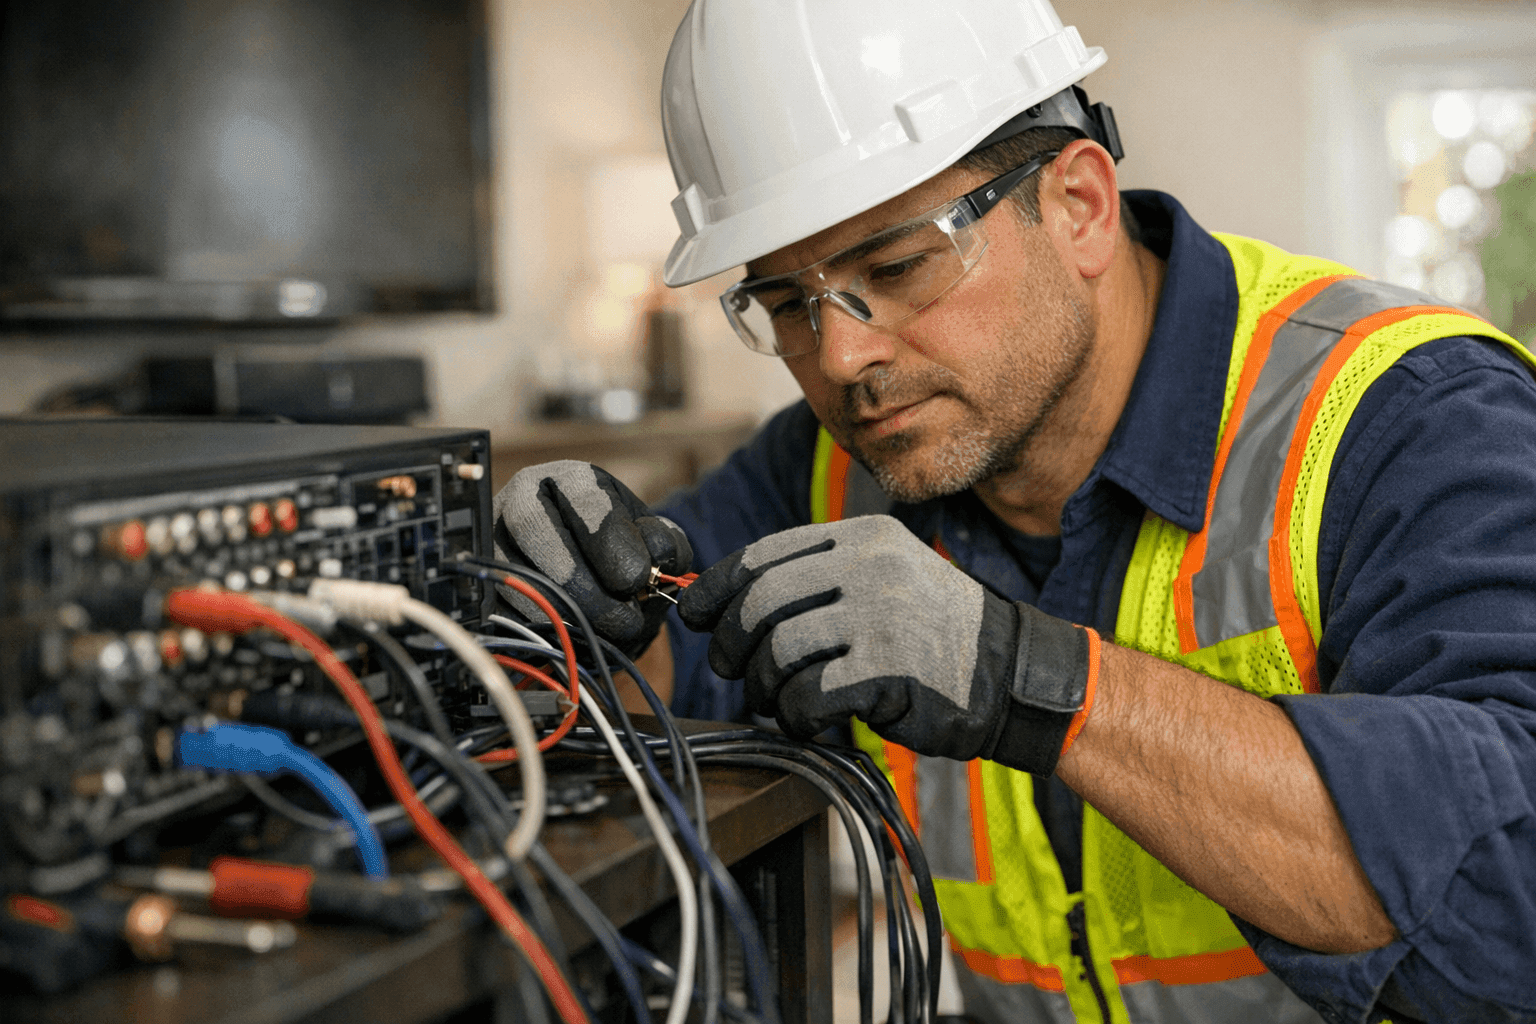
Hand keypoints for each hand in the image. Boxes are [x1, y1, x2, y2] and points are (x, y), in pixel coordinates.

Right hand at [493, 461, 691, 655]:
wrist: (593, 578)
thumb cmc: (623, 552)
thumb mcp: (652, 538)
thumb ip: (666, 544)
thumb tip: (655, 560)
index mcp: (567, 479)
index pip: (581, 498)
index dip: (611, 542)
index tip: (637, 579)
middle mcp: (519, 502)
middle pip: (536, 532)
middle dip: (586, 586)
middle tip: (624, 620)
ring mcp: (493, 544)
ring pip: (518, 578)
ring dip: (568, 616)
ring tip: (609, 634)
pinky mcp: (483, 586)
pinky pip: (504, 613)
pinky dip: (546, 635)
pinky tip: (578, 639)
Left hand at [677, 516, 1096, 773]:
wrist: (1012, 674)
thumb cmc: (935, 633)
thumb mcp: (885, 578)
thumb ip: (818, 580)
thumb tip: (728, 599)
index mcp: (862, 539)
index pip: (764, 555)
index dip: (717, 588)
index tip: (694, 613)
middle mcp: (869, 568)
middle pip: (760, 603)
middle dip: (730, 643)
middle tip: (732, 669)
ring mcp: (880, 617)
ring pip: (778, 652)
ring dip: (764, 687)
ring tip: (779, 700)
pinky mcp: (887, 671)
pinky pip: (807, 695)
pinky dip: (795, 715)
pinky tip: (809, 719)